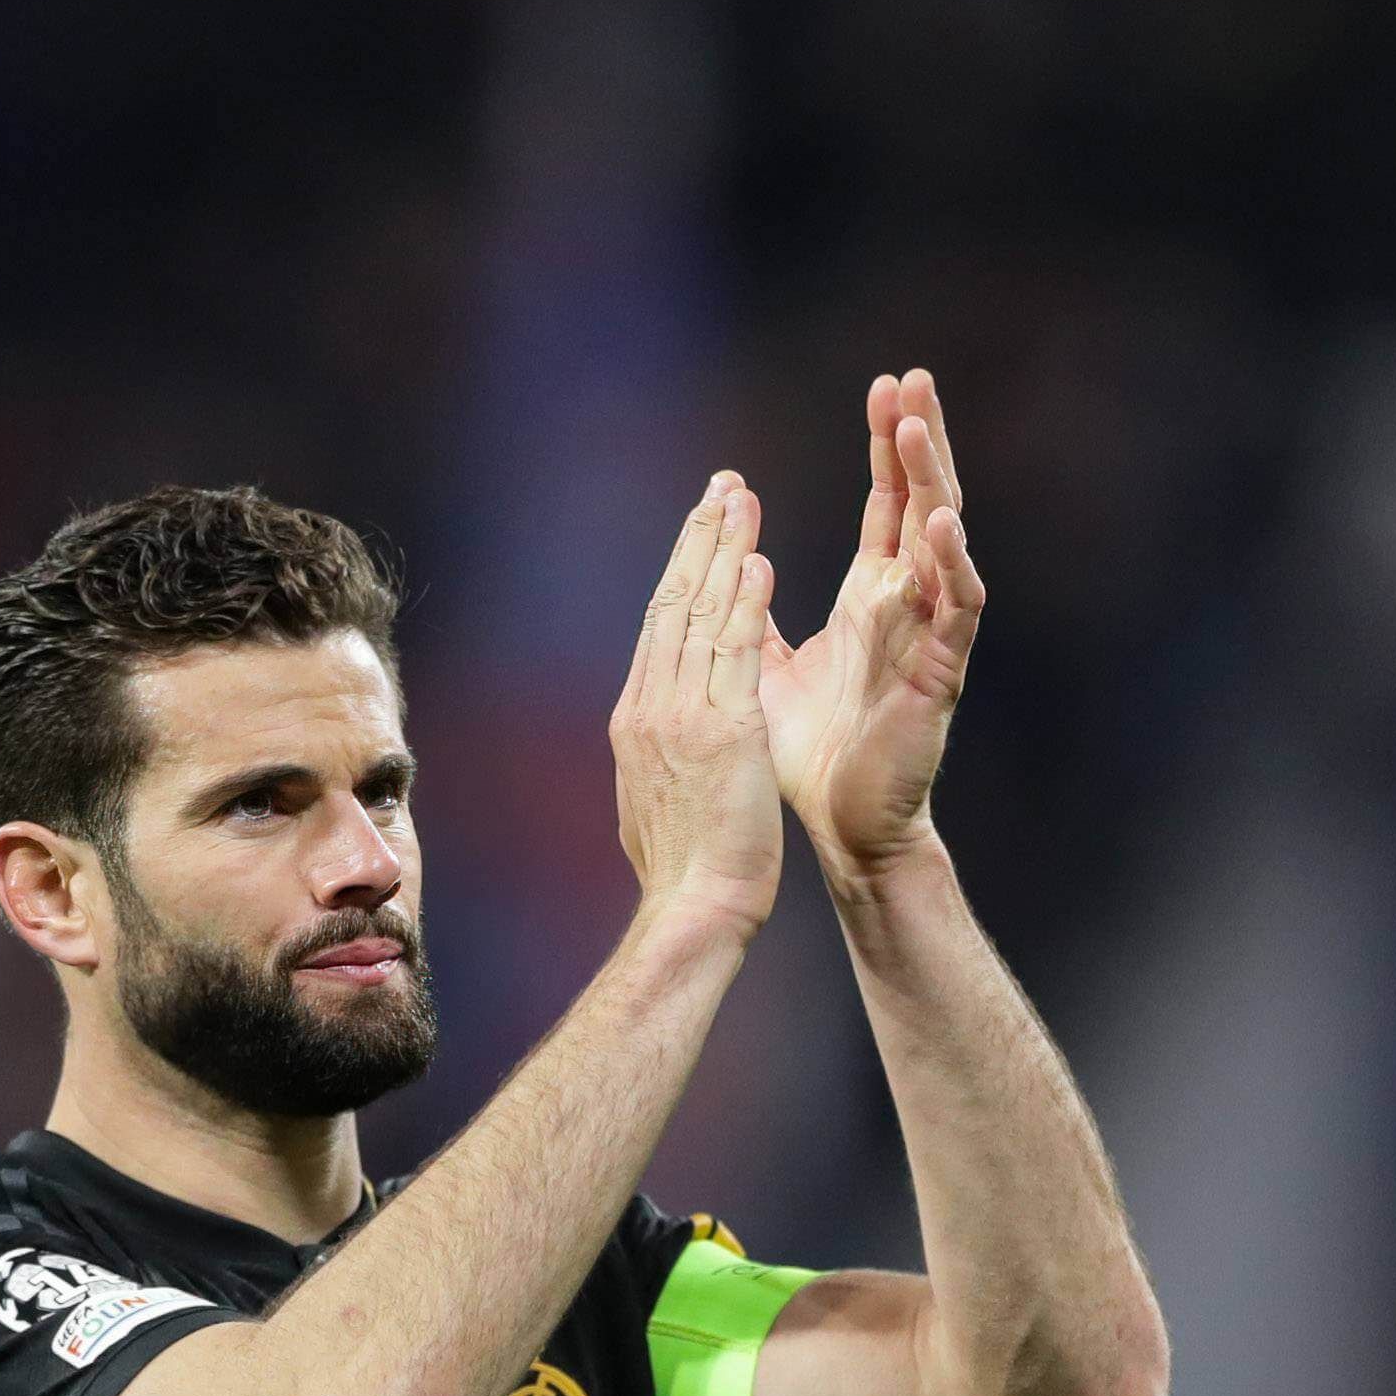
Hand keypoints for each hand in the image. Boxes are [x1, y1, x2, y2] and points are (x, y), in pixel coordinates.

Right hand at [612, 471, 783, 937]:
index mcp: (636, 719)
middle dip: (698, 539)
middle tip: (722, 486)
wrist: (692, 910)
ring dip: (722, 551)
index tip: (701, 529)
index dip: (680, 571)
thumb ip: (654, 755)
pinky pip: (732, 654)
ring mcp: (681, 716)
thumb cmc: (685, 871)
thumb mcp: (656, 798)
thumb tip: (647, 742)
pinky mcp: (722, 732)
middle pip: (671, 604)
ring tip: (742, 500)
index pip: (659, 628)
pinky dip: (743, 603)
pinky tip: (759, 562)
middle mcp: (650, 705)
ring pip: (698, 615)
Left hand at [759, 369, 986, 886]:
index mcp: (874, 596)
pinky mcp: (941, 674)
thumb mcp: (769, 664)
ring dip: (935, 484)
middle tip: (914, 378)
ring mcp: (930, 635)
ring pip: (945, 544)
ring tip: (922, 428)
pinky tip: (940, 525)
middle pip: (923, 502)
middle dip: (920, 441)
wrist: (840, 828)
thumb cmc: (811, 753)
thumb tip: (731, 561)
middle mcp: (909, 605)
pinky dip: (951, 566)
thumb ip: (757, 610)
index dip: (887, 446)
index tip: (885, 386)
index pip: (887, 502)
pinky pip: (957, 610)